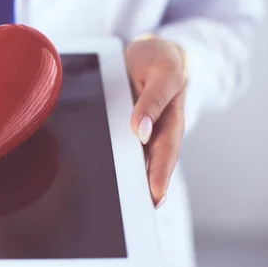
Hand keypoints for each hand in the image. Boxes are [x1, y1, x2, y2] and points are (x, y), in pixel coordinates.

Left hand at [126, 36, 186, 208]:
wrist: (149, 53)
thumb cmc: (158, 61)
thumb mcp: (161, 73)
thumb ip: (153, 101)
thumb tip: (140, 130)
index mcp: (170, 120)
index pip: (165, 153)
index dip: (160, 176)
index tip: (154, 197)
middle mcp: (155, 131)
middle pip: (149, 166)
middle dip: (143, 190)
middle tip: (133, 213)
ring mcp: (139, 132)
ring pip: (132, 161)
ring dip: (125, 182)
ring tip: (113, 206)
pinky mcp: (122, 128)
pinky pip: (116, 149)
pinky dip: (110, 164)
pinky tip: (97, 178)